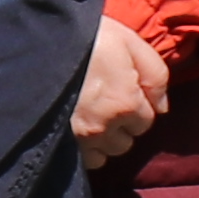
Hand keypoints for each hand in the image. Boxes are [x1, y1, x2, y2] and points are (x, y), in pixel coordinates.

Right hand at [71, 7, 172, 157]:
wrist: (36, 41)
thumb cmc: (85, 37)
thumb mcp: (128, 41)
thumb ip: (155, 74)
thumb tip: (162, 107)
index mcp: (125, 103)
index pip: (146, 121)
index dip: (136, 105)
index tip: (123, 90)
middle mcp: (104, 127)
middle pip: (125, 142)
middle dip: (120, 126)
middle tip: (105, 102)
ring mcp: (78, 139)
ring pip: (104, 155)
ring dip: (102, 139)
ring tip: (91, 116)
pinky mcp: (59, 144)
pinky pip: (82, 160)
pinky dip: (84, 148)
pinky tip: (77, 127)